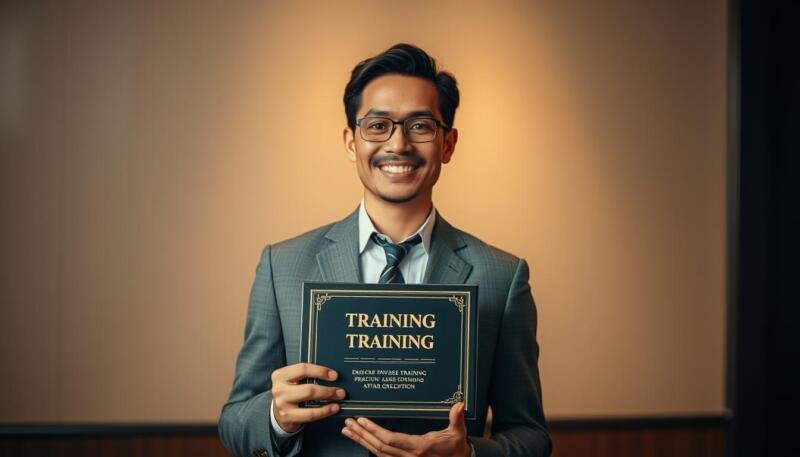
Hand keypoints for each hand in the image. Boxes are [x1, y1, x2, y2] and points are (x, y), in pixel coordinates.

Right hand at [271, 363, 345, 432]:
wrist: (278, 412)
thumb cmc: (290, 392)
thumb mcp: (293, 381)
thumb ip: (307, 375)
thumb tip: (331, 374)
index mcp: (280, 375)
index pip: (303, 369)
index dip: (321, 371)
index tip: (334, 375)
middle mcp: (279, 389)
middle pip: (308, 387)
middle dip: (328, 389)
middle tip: (341, 390)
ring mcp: (282, 404)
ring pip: (309, 399)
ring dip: (328, 398)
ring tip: (339, 397)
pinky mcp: (286, 416)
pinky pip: (310, 414)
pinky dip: (324, 411)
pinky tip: (333, 408)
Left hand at [341, 402, 470, 456]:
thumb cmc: (456, 447)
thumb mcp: (458, 433)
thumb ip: (456, 419)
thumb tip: (459, 405)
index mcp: (419, 448)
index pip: (390, 440)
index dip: (374, 431)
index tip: (361, 420)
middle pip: (378, 447)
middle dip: (361, 434)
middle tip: (347, 423)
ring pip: (377, 453)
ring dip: (362, 441)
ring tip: (348, 430)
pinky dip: (369, 447)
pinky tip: (361, 439)